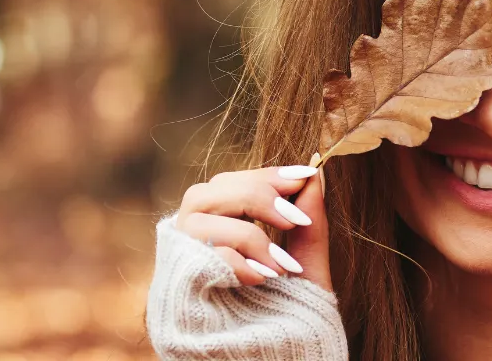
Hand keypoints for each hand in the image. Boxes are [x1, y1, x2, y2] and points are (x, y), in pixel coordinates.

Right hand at [173, 155, 331, 290]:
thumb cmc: (286, 316)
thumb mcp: (304, 266)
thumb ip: (308, 224)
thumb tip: (315, 175)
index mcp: (219, 232)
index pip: (230, 183)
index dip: (265, 175)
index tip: (303, 175)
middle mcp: (192, 244)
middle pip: (207, 192)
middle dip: (258, 196)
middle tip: (296, 221)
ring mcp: (180, 266)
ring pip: (198, 219)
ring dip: (249, 234)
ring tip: (281, 265)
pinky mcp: (175, 290)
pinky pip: (198, 258)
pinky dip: (237, 263)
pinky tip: (263, 279)